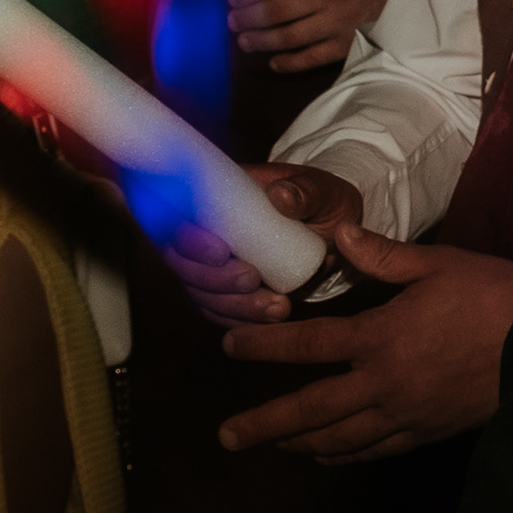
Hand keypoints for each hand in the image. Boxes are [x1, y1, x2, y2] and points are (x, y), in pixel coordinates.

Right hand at [165, 164, 362, 325]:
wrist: (336, 233)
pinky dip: (238, 321)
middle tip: (251, 280)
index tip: (221, 252)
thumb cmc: (324, 202)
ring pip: (196, 291)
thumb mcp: (324, 191)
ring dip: (230, 305)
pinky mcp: (223, 290)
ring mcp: (210, 262)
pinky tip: (268, 322)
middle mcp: (204, 228)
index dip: (187, 237)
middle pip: (178, 259)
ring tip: (276, 307)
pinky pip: (215, 311)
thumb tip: (280, 194)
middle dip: (211, 277)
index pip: (175, 212)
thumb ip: (306, 191)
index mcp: (217, 193)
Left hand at [217, 224, 512, 459]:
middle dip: (265, 424)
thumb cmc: (493, 294)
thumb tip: (336, 234)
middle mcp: (385, 382)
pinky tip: (328, 456)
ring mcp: (405, 413)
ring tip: (273, 446)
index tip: (229, 348)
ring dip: (300, 443)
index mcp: (383, 335)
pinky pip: (375, 451)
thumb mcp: (439, 263)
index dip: (264, 347)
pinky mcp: (427, 432)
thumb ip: (382, 255)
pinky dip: (345, 456)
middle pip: (312, 409)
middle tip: (227, 438)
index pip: (309, 344)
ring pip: (340, 438)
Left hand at [227, 0, 397, 71]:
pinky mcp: (346, 42)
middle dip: (248, 17)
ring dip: (261, 40)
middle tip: (232, 21)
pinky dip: (290, 63)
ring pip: (290, 36)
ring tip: (244, 40)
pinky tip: (273, 61)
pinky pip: (313, 57)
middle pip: (277, 10)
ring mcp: (339, 21)